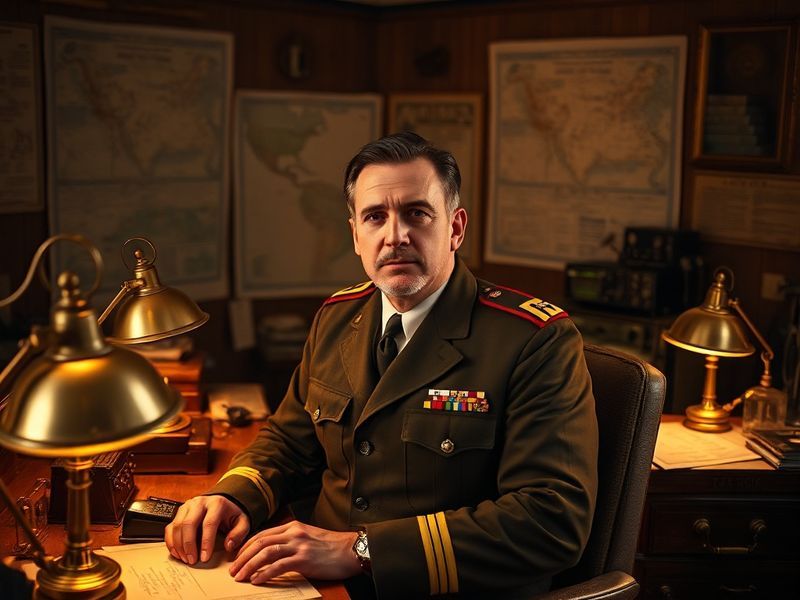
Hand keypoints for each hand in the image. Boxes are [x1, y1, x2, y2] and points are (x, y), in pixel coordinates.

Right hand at [165, 495, 249, 564]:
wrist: (223, 501)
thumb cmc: (231, 514)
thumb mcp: (242, 521)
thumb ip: (238, 533)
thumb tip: (228, 545)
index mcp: (217, 503)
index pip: (209, 523)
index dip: (206, 542)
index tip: (204, 558)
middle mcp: (200, 502)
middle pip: (189, 523)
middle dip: (188, 545)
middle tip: (192, 560)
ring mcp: (187, 506)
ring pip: (177, 525)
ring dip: (179, 545)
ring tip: (185, 559)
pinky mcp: (179, 512)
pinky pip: (170, 527)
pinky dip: (171, 541)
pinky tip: (177, 553)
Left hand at [229, 520, 360, 583]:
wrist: (351, 550)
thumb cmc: (331, 546)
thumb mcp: (308, 537)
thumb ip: (291, 540)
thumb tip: (271, 553)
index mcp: (293, 526)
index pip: (262, 534)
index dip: (246, 546)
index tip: (237, 558)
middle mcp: (293, 533)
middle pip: (260, 543)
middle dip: (242, 557)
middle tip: (232, 570)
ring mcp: (298, 545)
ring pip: (265, 553)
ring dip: (249, 565)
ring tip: (240, 577)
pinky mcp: (304, 559)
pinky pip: (278, 566)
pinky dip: (264, 573)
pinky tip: (257, 580)